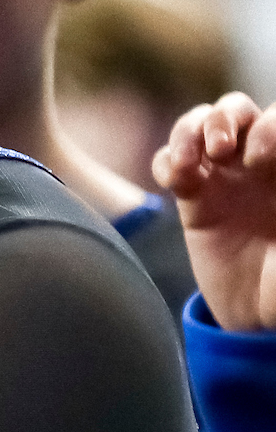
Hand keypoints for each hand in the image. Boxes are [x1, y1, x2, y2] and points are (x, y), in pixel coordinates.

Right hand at [158, 93, 275, 330]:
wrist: (261, 321)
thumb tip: (260, 162)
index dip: (268, 126)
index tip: (261, 162)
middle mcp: (260, 165)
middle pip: (238, 110)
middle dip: (226, 118)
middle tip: (223, 152)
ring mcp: (224, 180)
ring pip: (199, 126)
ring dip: (190, 131)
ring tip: (189, 162)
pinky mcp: (192, 201)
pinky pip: (169, 163)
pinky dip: (165, 162)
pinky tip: (173, 181)